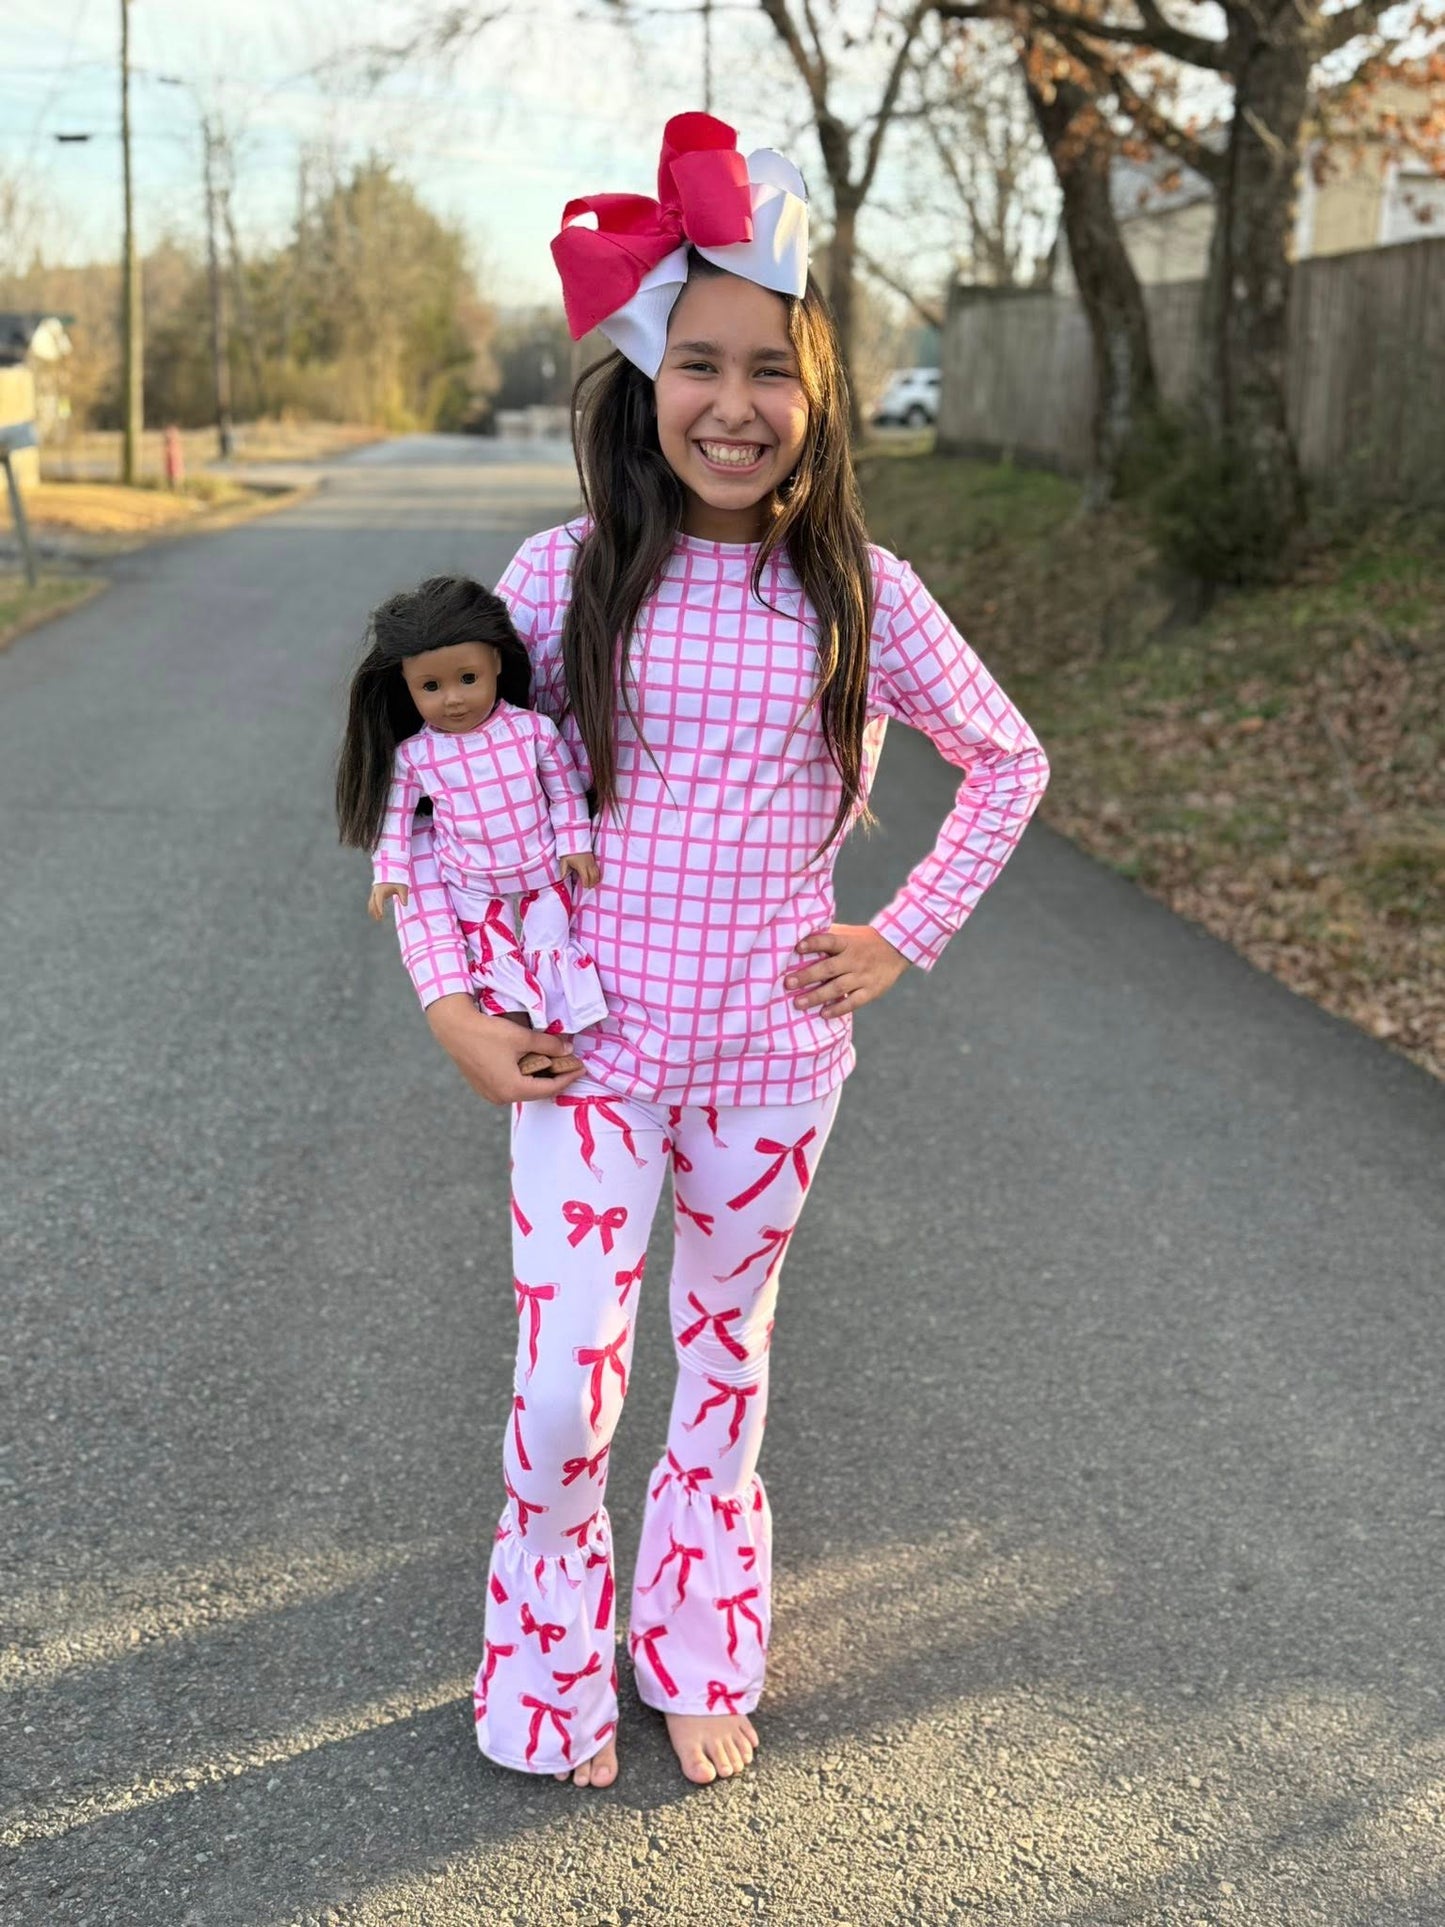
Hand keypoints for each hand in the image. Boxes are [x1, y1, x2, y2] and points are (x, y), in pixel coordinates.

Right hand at [368, 882, 408, 920]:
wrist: (393, 870)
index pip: (379, 902)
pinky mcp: (376, 890)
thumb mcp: (402, 887)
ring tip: (378, 918)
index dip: (380, 909)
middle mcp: (376, 890)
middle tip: (379, 919)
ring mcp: (375, 890)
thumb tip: (405, 905)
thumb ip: (403, 896)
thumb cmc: (398, 879)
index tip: (382, 916)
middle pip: (373, 903)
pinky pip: (373, 900)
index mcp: (381, 890)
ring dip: (374, 910)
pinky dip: (374, 906)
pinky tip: (378, 912)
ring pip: (372, 902)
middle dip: (376, 911)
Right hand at [425, 994, 584, 1103]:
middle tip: (569, 1065)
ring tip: (553, 1063)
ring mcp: (489, 1094)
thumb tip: (568, 1049)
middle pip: (537, 1091)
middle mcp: (501, 1098)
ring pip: (523, 1089)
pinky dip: (523, 1077)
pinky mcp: (482, 1086)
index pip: (550, 1088)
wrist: (453, 1027)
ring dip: (538, 1078)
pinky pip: (509, 1085)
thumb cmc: (487, 1032)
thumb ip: (549, 1045)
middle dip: (555, 1078)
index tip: (582, 1068)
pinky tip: (531, 1064)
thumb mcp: (523, 1037)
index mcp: (513, 1089)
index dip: (568, 1077)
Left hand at [560, 852, 600, 889]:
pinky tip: (596, 877)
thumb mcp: (564, 861)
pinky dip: (597, 874)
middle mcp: (588, 865)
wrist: (575, 841)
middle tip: (589, 887)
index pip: (586, 877)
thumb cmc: (569, 852)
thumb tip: (562, 878)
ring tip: (593, 883)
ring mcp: (592, 862)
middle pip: (593, 876)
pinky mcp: (593, 859)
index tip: (585, 887)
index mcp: (581, 866)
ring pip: (597, 873)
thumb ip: (563, 870)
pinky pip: (597, 869)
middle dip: (592, 883)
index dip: (586, 884)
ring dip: (596, 879)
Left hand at [783, 924, 908, 1019]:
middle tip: (788, 983)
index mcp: (847, 942)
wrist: (896, 948)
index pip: (829, 941)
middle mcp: (854, 959)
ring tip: (798, 1003)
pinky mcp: (871, 990)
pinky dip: (838, 1009)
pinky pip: (853, 1002)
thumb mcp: (848, 934)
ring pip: (838, 988)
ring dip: (817, 996)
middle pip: (829, 968)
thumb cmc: (863, 941)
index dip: (814, 943)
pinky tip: (823, 1014)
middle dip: (807, 976)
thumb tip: (798, 938)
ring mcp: (863, 976)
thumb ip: (828, 937)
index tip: (798, 947)